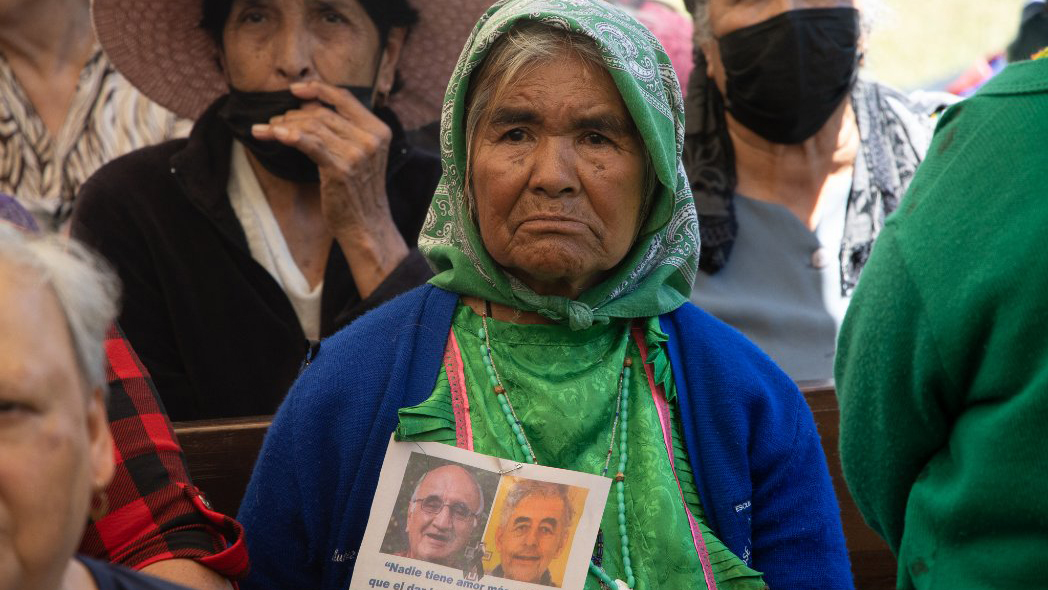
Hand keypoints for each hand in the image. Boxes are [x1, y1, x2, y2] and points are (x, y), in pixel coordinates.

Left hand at [251, 81, 391, 237]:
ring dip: (285, 125)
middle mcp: (370, 139)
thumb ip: (346, 131)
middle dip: (293, 114)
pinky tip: (274, 135)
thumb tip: (311, 106)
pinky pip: (310, 144)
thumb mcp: (362, 155)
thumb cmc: (359, 191)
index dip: (318, 89)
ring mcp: (357, 153)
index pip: (344, 98)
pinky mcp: (340, 168)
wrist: (366, 225)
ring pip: (313, 126)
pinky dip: (289, 136)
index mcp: (378, 130)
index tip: (295, 89)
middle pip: (323, 112)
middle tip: (274, 121)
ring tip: (269, 130)